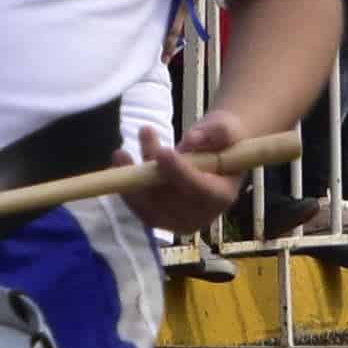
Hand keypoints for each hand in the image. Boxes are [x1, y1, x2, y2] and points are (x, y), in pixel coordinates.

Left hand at [130, 116, 267, 237]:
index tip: (164, 153)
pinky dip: (126, 186)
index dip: (181, 174)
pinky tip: (120, 162)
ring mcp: (178, 220)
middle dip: (150, 174)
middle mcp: (201, 214)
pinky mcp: (160, 217)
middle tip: (140, 144)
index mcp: (222, 195)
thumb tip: (192, 140)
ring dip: (133, 179)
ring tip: (122, 152)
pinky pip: (139, 207)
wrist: (214, 151)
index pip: (201, 190)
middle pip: (171, 203)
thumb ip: (217, 133)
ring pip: (150, 205)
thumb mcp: (227, 128)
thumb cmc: (223, 140)